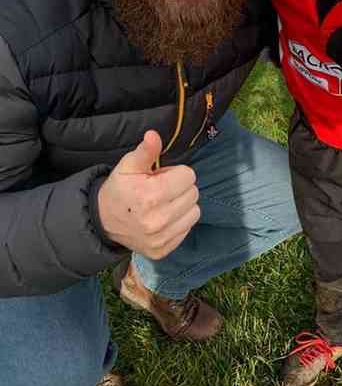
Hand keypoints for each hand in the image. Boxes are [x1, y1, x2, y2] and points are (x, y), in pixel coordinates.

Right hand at [97, 130, 200, 258]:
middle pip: (194, 193)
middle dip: (180, 187)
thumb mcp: (128, 166)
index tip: (161, 177)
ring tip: (164, 203)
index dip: (176, 172)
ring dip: (183, 205)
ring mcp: (161, 238)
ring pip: (195, 211)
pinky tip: (163, 217)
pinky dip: (179, 221)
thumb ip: (145, 150)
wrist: (103, 221)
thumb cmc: (120, 188)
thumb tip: (154, 135)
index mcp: (151, 195)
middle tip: (161, 190)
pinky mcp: (163, 250)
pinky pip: (187, 228)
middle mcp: (158, 220)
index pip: (188, 175)